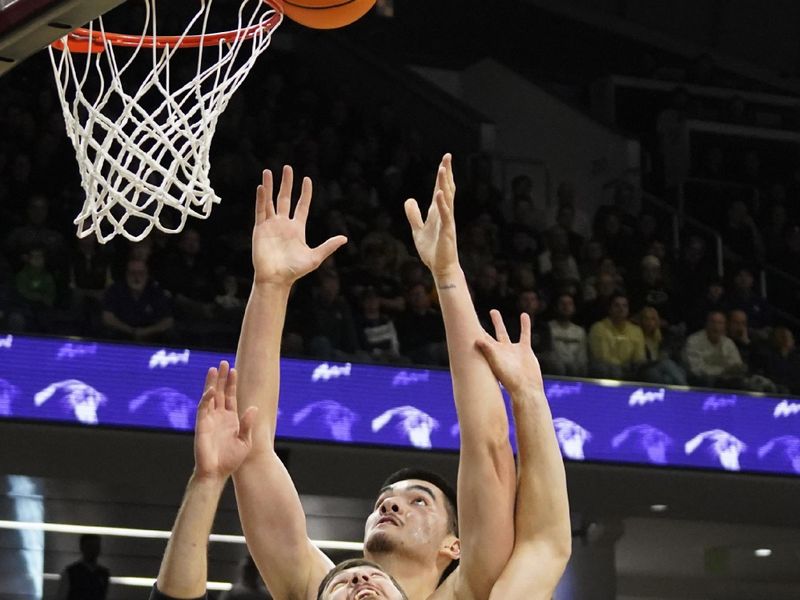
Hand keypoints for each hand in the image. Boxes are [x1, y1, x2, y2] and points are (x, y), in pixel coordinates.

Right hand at [194, 361, 257, 480]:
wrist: (217, 473)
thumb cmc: (231, 460)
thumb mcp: (245, 441)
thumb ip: (247, 424)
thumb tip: (253, 408)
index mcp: (230, 419)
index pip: (231, 396)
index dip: (232, 384)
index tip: (234, 370)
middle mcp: (219, 416)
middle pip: (220, 392)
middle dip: (222, 378)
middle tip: (223, 363)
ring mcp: (210, 419)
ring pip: (210, 397)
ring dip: (212, 383)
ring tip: (214, 369)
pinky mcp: (202, 425)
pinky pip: (203, 408)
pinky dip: (207, 398)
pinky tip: (212, 389)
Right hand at [252, 166, 346, 286]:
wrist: (276, 279)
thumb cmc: (295, 271)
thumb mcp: (315, 257)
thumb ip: (328, 246)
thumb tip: (344, 238)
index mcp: (297, 229)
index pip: (302, 206)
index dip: (304, 193)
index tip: (307, 180)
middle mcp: (283, 224)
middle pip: (285, 198)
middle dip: (286, 183)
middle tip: (288, 168)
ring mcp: (271, 225)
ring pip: (270, 201)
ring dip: (269, 186)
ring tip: (268, 171)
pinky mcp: (260, 229)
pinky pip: (260, 211)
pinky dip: (261, 199)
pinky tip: (261, 187)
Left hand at [404, 154, 459, 277]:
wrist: (440, 268)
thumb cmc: (432, 251)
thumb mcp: (417, 230)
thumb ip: (414, 214)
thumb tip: (409, 199)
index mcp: (438, 212)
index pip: (441, 189)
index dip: (442, 175)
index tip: (444, 160)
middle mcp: (445, 214)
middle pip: (447, 189)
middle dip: (446, 173)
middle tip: (447, 156)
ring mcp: (447, 222)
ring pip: (447, 199)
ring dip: (444, 184)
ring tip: (442, 169)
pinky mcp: (447, 231)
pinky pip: (445, 215)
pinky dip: (442, 204)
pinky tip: (439, 194)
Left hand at [475, 310, 543, 395]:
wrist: (526, 387)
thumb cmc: (510, 378)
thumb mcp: (497, 363)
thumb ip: (488, 351)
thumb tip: (476, 339)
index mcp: (491, 354)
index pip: (478, 339)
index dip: (471, 331)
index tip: (463, 321)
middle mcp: (499, 351)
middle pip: (487, 335)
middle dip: (479, 327)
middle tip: (470, 316)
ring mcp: (511, 350)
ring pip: (503, 333)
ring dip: (498, 322)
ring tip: (493, 312)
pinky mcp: (524, 350)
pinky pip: (524, 334)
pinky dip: (525, 325)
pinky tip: (524, 315)